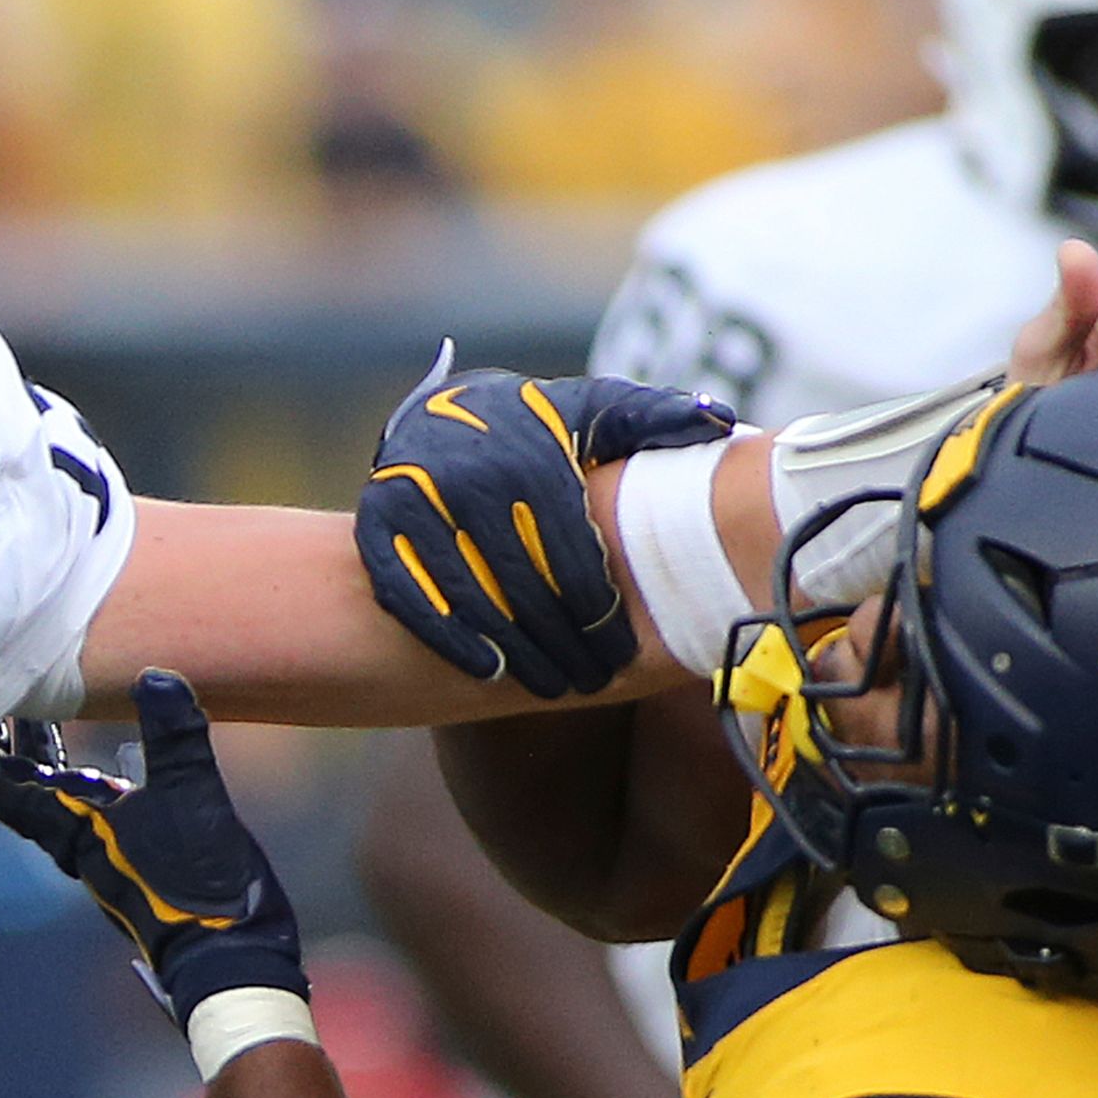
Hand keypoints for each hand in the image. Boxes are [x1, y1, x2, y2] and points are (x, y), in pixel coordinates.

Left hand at [0, 672, 304, 1022]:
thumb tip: (154, 676)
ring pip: (52, 791)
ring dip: (40, 749)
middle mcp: (74, 838)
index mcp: (68, 829)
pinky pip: (88, 802)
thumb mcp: (191, 799)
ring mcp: (101, 845)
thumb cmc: (198, 886)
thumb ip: (174, 737)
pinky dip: (81, 769)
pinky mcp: (131, 849)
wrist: (228, 953)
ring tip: (35, 703)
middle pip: (17, 783)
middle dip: (2, 737)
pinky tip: (98, 752)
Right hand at [359, 355, 735, 696]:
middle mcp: (469, 476)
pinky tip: (487, 671)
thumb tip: (722, 421)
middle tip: (594, 681)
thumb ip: (652, 416)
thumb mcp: (591, 410)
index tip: (621, 650)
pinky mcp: (376, 527)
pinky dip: (452, 638)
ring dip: (516, 653)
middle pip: (527, 583)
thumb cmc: (533, 425)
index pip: (572, 549)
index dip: (600, 609)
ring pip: (474, 597)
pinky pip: (413, 596)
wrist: (436, 415)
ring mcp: (415, 502)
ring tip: (552, 686)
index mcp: (529, 452)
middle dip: (565, 642)